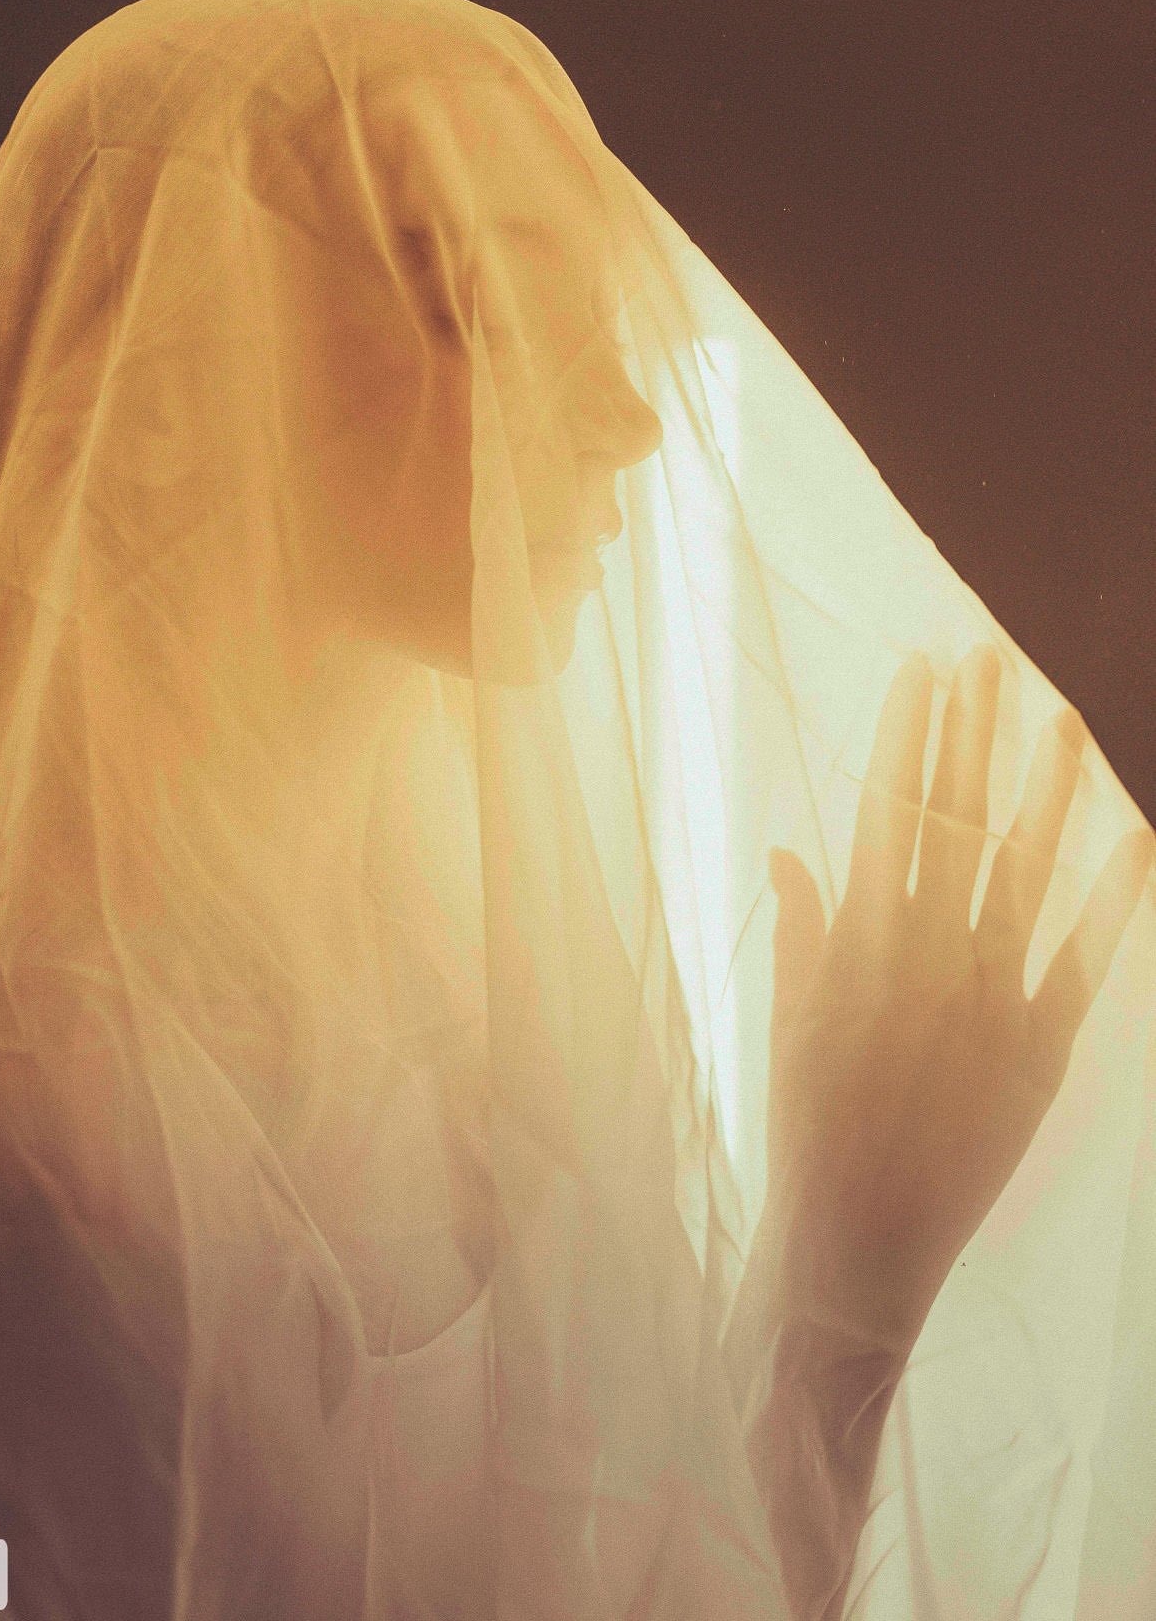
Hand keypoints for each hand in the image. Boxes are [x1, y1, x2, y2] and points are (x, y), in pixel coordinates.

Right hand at [765, 647, 1151, 1344]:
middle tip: (985, 656)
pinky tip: (1136, 839)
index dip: (905, 738)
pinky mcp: (1040, 1054)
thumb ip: (799, 933)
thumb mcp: (784, 1026)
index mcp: (858, 948)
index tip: (919, 671)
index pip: (887, 813)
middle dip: (971, 734)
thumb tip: (793, 851)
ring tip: (1062, 720)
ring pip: (1026, 874)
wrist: (858, 1248)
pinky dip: (1113, 902)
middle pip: (957, 823)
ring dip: (1048, 792)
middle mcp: (928, 960)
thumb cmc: (806, 1131)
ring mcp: (990, 1004)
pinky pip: (1083, 963)